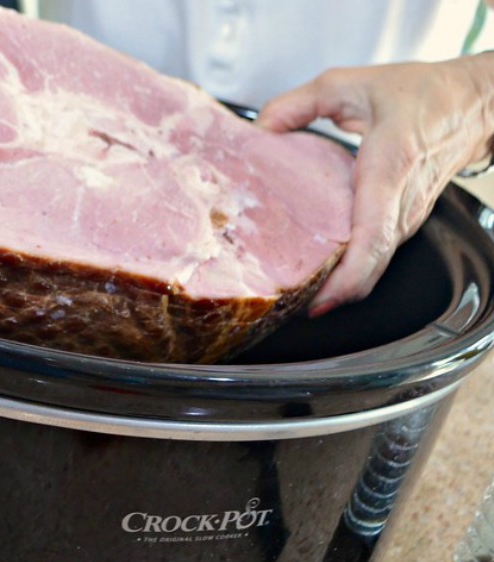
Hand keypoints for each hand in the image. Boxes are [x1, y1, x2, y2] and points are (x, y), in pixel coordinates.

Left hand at [256, 55, 493, 315]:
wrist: (474, 105)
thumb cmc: (420, 96)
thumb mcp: (351, 84)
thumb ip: (300, 103)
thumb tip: (262, 126)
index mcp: (389, 168)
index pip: (373, 236)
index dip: (347, 276)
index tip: (319, 298)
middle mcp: (402, 204)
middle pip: (371, 266)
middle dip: (331, 293)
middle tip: (285, 304)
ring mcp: (406, 219)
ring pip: (373, 266)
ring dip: (337, 285)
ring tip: (293, 291)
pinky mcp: (403, 223)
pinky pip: (374, 256)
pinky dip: (347, 271)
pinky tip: (314, 271)